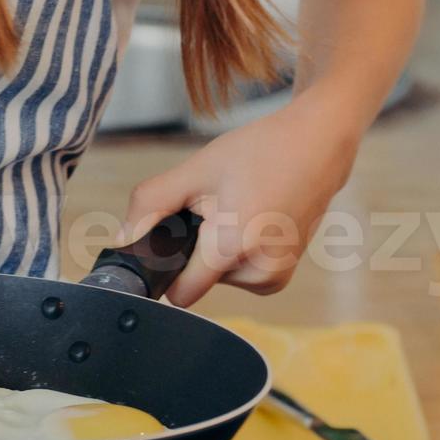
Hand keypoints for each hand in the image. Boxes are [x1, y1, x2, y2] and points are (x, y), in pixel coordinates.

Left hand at [115, 95, 361, 308]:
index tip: (165, 245)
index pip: (180, 294)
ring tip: (237, 207)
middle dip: (196, 248)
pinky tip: (252, 217)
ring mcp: (276, 277)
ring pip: (220, 276)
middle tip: (214, 207)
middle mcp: (259, 273)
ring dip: (218, 249)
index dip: (165, 271)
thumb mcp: (195, 170)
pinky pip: (240, 272)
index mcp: (233, 248)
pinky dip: (238, 250)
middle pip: (199, 279)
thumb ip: (150, 205)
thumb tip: (122, 240)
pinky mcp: (283, 274)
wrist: (318, 145)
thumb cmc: (260, 152)